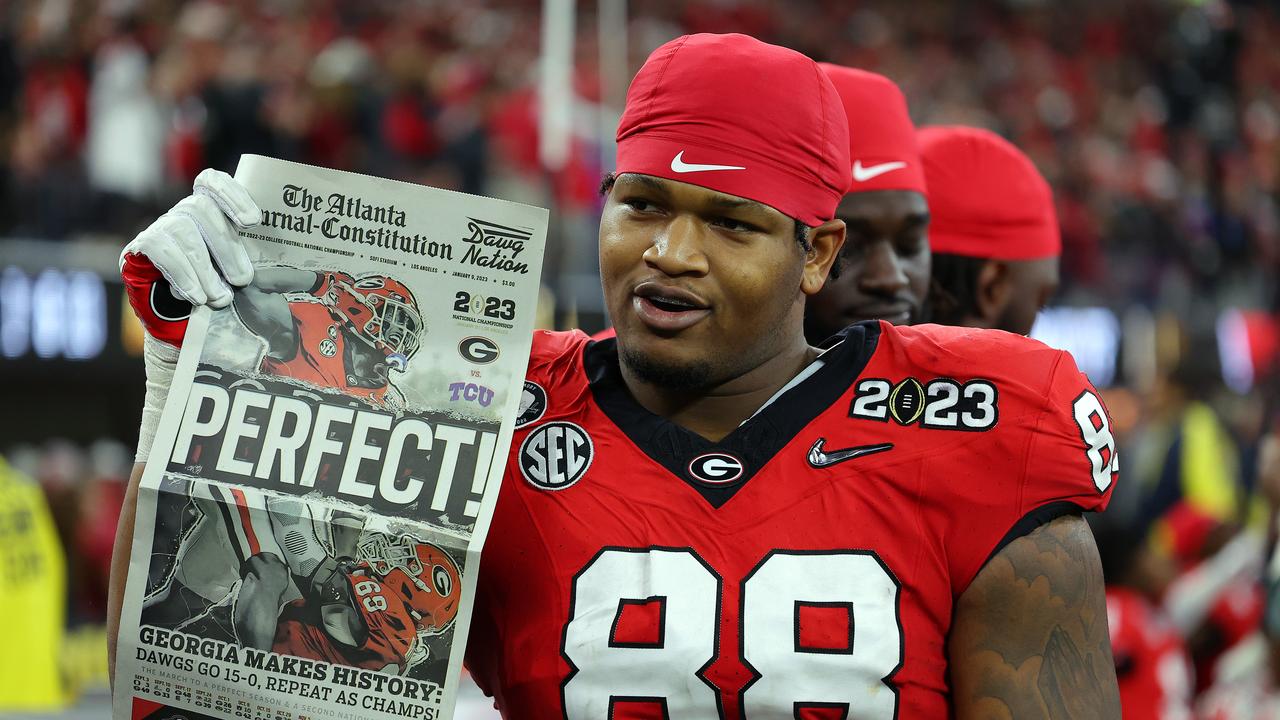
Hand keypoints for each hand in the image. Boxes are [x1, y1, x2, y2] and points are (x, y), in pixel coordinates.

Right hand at [120, 169, 260, 346]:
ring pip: (182, 231)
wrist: (178, 319)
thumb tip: (305, 277)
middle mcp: (183, 213)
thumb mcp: (241, 273)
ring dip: (205, 268)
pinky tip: (196, 296)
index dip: (231, 193)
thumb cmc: (219, 289)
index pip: (212, 182)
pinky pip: (161, 251)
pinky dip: (182, 275)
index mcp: (210, 211)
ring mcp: (161, 227)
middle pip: (201, 208)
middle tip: (243, 280)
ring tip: (221, 298)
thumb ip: (262, 265)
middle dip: (226, 245)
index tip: (252, 222)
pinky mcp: (142, 247)